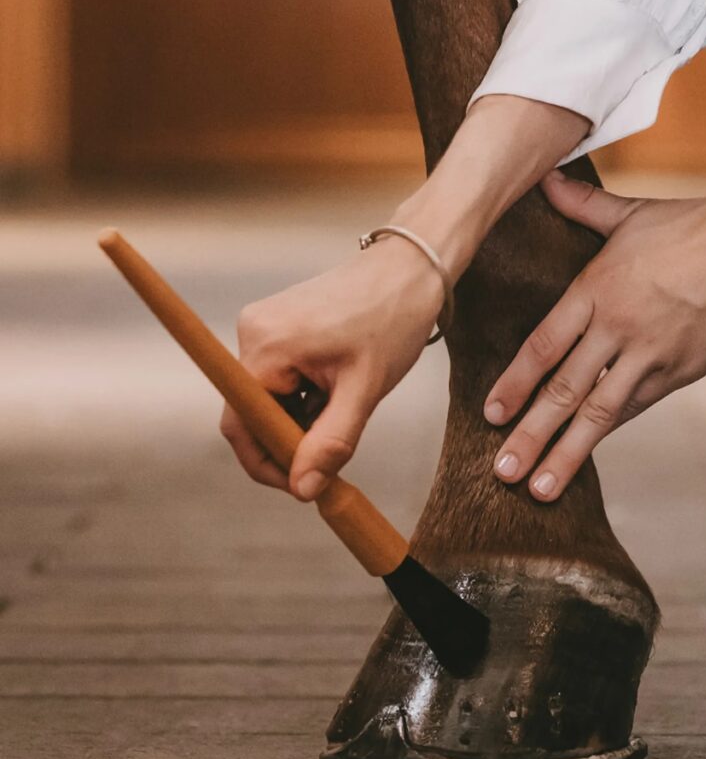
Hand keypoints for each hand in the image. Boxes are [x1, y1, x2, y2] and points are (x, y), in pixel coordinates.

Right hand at [220, 237, 443, 500]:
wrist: (410, 269)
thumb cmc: (392, 320)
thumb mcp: (364, 390)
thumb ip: (331, 443)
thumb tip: (304, 488)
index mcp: (265, 346)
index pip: (242, 425)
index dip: (268, 463)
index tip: (302, 485)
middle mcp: (252, 332)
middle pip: (254, 413)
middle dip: (292, 439)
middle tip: (334, 453)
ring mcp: (263, 326)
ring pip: (270, 397)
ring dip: (302, 417)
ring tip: (346, 405)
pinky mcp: (278, 325)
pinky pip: (279, 377)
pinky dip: (306, 395)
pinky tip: (338, 386)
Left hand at [483, 169, 705, 501]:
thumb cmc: (696, 222)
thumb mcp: (632, 214)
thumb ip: (583, 207)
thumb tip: (546, 179)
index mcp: (597, 290)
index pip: (542, 346)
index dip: (514, 384)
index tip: (490, 415)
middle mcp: (617, 327)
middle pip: (562, 390)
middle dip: (528, 435)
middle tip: (499, 472)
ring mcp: (651, 353)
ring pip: (598, 411)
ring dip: (565, 453)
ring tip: (538, 489)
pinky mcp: (683, 370)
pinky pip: (638, 405)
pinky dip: (610, 430)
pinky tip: (589, 454)